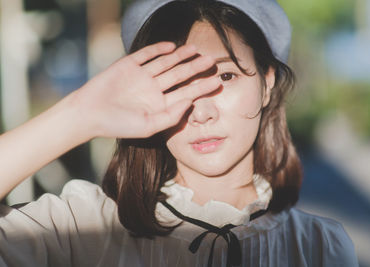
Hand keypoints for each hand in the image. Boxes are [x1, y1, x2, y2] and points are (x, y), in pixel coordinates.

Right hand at [74, 42, 219, 137]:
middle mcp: (153, 89)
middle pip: (179, 76)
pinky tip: (172, 47)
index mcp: (160, 105)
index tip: (218, 82)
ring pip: (166, 63)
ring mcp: (141, 76)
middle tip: (211, 60)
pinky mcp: (128, 65)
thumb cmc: (119, 125)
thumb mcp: (149, 126)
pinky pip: (146, 55)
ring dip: (180, 56)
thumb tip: (191, 103)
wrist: (88, 114)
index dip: (202, 88)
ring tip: (195, 49)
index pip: (186, 93)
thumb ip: (171, 116)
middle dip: (195, 68)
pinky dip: (158, 49)